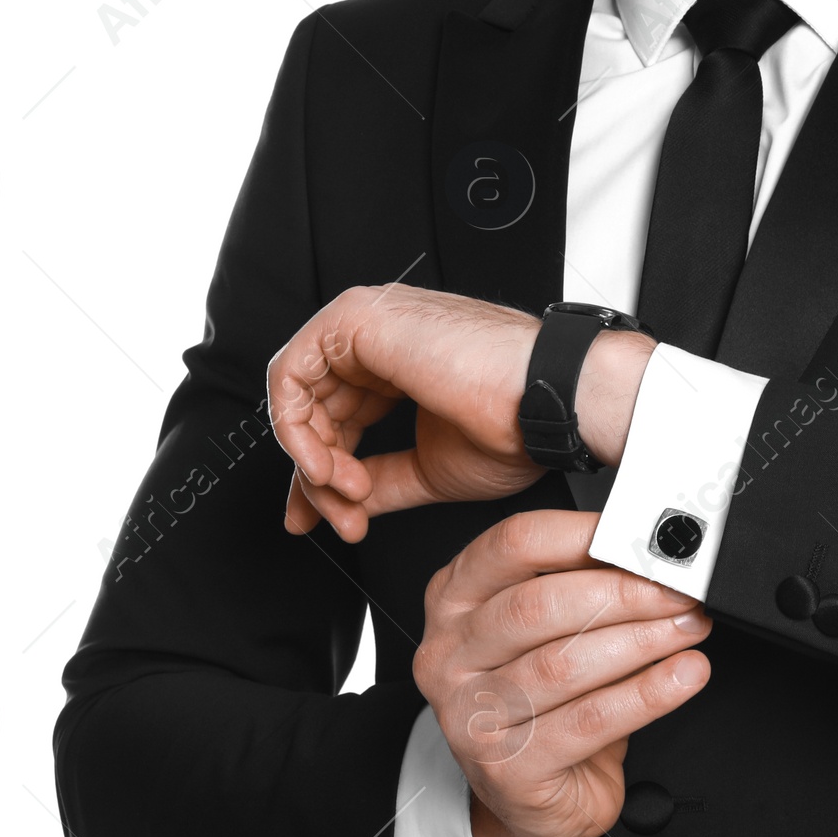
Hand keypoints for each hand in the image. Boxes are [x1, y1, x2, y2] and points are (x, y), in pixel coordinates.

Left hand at [265, 285, 654, 541]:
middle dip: (316, 477)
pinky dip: (297, 429)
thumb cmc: (517, 423)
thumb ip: (380, 480)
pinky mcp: (355, 319)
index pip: (336, 418)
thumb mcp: (429, 468)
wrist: (546, 403)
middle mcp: (380, 340)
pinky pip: (290, 376)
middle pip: (314, 410)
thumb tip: (340, 504)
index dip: (322, 475)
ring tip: (348, 493)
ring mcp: (367, 325)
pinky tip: (329, 464)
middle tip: (341, 516)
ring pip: (296, 395)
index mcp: (400, 365)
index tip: (328, 517)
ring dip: (311, 459)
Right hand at [413, 509, 711, 836]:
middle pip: (539, 605)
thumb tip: (654, 558)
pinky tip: (682, 677)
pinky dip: (646, 694)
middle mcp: (450, 653)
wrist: (534, 799)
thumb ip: (586, 588)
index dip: (586, 535)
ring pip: (564, 663)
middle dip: (624, 593)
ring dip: (642, 640)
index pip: (515, 545)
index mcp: (455, 599)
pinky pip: (588, 720)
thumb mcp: (552, 633)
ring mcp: (471, 713)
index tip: (644, 541)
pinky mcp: (506, 766)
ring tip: (689, 628)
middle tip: (679, 592)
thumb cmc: (545, 704)